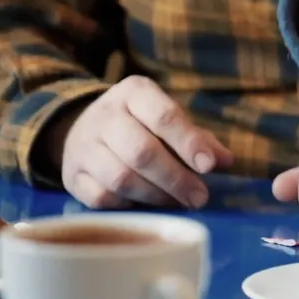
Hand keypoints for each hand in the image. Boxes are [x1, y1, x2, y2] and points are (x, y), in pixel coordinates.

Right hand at [51, 76, 232, 208]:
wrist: (83, 127)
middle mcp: (105, 115)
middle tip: (199, 197)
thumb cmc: (142, 124)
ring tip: (178, 202)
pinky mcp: (72, 175)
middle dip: (175, 178)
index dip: (189, 143)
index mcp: (135, 93)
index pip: (164, 117)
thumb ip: (199, 138)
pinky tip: (146, 204)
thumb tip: (226, 161)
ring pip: (121, 178)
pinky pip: (102, 198)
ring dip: (156, 195)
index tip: (209, 166)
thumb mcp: (170, 118)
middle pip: (142, 152)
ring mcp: (84, 146)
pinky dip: (128, 205)